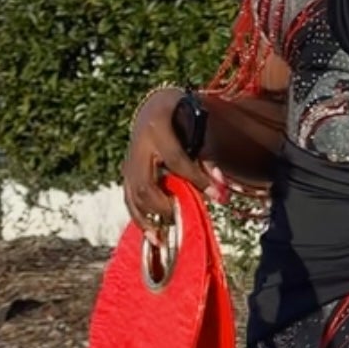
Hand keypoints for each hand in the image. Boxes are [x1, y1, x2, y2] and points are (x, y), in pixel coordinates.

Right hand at [121, 89, 228, 235]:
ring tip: (161, 239)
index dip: (198, 180)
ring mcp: (129, 160)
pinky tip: (151, 233)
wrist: (152, 108)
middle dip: (163, 206)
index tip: (218, 196)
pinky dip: (140, 218)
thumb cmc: (179, 118)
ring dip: (147, 219)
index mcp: (158, 130)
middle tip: (180, 218)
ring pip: (133, 195)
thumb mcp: (196, 130)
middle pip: (147, 184)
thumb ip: (207, 161)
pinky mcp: (126, 172)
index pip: (178, 161)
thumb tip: (222, 191)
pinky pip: (129, 198)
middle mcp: (138, 146)